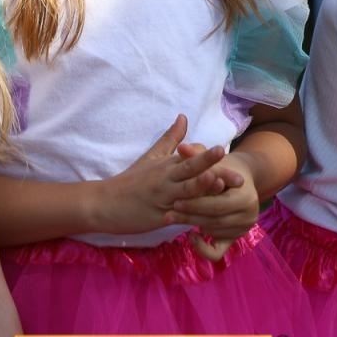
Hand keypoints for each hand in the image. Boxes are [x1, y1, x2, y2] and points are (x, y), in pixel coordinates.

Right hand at [96, 116, 230, 235]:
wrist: (102, 203)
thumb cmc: (132, 180)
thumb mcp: (152, 156)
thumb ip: (171, 139)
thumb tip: (184, 116)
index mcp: (169, 164)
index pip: (191, 157)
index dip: (208, 157)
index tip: (225, 150)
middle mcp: (167, 179)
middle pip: (192, 172)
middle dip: (214, 171)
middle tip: (234, 172)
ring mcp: (163, 198)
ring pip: (185, 194)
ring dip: (201, 189)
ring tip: (215, 183)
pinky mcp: (158, 217)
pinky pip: (176, 217)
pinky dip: (187, 217)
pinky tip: (200, 219)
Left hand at [169, 150, 257, 259]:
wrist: (241, 179)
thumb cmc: (224, 168)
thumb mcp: (213, 161)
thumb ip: (197, 155)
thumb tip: (181, 148)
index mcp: (247, 195)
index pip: (217, 204)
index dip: (195, 203)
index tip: (175, 200)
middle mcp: (249, 214)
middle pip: (213, 219)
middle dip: (189, 216)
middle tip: (168, 214)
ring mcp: (243, 228)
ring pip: (212, 231)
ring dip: (192, 225)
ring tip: (173, 219)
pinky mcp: (235, 238)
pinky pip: (217, 252)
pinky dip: (203, 249)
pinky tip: (192, 236)